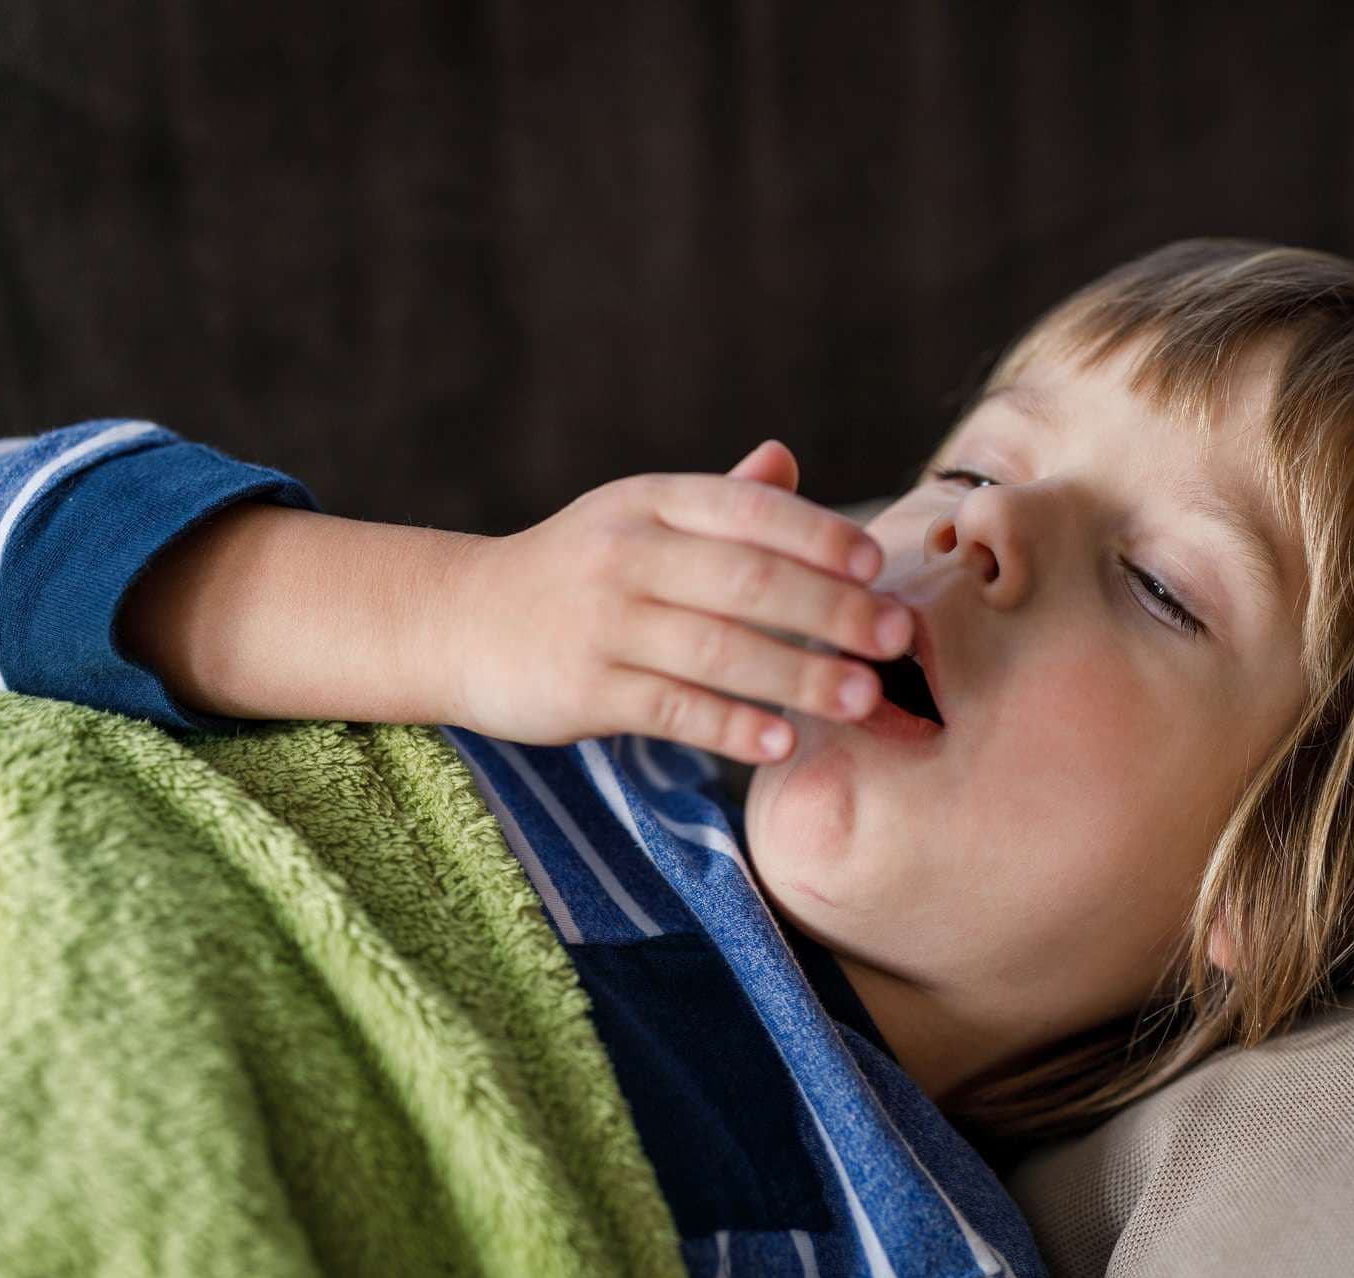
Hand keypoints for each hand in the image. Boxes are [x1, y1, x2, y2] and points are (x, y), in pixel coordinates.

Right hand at [440, 440, 910, 763]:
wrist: (457, 619)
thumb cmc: (574, 570)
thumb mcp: (636, 519)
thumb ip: (717, 499)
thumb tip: (786, 459)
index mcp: (650, 502)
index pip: (748, 509)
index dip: (819, 535)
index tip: (877, 565)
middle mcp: (626, 553)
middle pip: (747, 580)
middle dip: (832, 610)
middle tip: (896, 638)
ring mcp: (602, 623)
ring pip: (719, 649)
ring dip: (800, 674)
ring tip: (863, 699)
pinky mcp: (584, 689)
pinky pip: (673, 709)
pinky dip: (733, 726)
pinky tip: (782, 741)